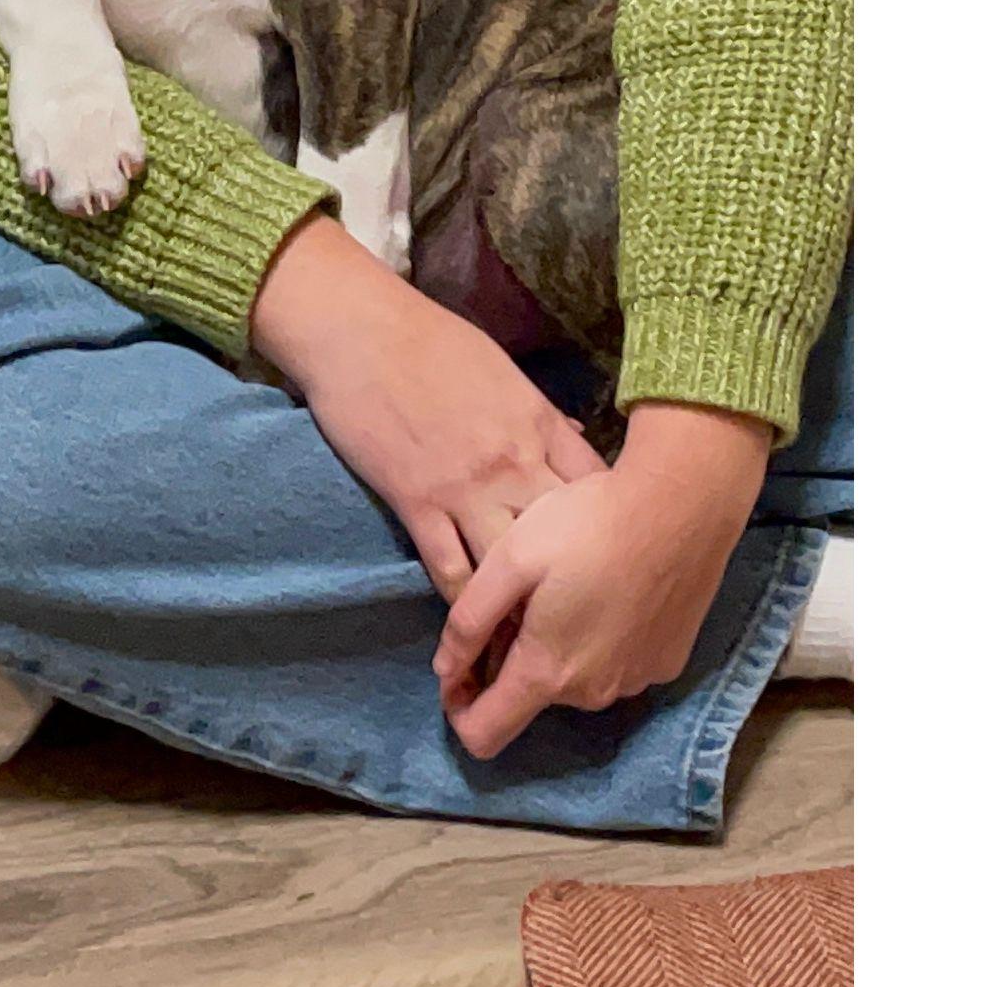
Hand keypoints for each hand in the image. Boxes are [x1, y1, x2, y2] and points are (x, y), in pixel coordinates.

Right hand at [251, 215, 605, 598]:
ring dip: (520, 614)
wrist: (363, 332)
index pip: (597, 491)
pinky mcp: (417, 504)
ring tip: (531, 654)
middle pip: (564, 542)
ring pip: (509, 570)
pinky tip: (470, 633)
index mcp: (540, 426)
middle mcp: (514, 464)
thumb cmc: (431, 340)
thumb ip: (544, 417)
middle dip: (579, 587)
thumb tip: (579, 444)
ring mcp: (466, 489)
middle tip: (591, 629)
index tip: (623, 560)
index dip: (614, 530)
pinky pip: (449, 570)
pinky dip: (463, 609)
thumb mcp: (505, 372)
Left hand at [433, 400, 771, 757]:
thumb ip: (469, 623)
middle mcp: (593, 693)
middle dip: (514, 657)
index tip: (458, 667)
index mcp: (546, 671)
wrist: (681, 505)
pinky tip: (608, 588)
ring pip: (574, 680)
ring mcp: (636, 681)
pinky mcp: (667, 662)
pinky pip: (615, 664)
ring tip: (567, 584)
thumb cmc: (586, 524)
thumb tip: (446, 671)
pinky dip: (600, 639)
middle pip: (531, 697)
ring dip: (558, 646)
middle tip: (522, 595)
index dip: (458, 708)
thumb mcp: (509, 560)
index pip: (484, 734)